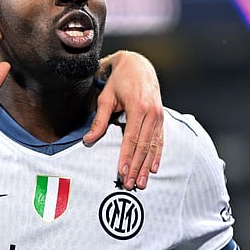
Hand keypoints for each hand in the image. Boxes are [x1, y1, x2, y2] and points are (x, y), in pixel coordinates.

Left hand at [85, 50, 163, 188]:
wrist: (139, 65)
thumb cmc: (120, 80)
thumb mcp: (106, 97)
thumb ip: (99, 120)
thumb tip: (88, 139)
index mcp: (138, 107)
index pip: (131, 138)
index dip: (127, 157)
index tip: (122, 172)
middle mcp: (152, 113)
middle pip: (144, 146)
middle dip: (137, 167)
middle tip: (130, 184)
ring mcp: (159, 116)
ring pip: (153, 146)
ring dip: (147, 166)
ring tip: (141, 182)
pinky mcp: (161, 118)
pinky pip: (160, 140)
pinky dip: (157, 156)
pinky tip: (153, 168)